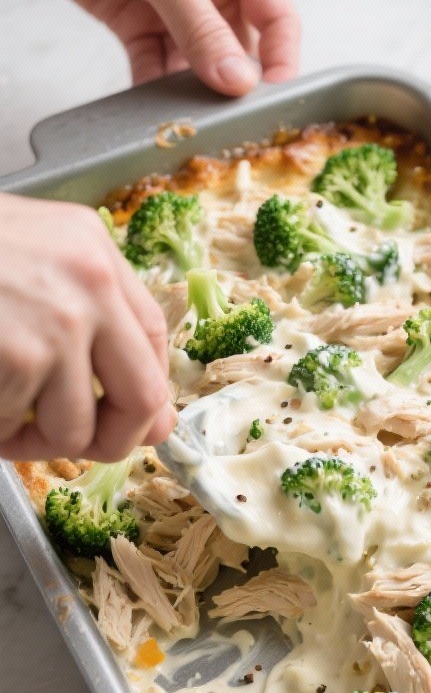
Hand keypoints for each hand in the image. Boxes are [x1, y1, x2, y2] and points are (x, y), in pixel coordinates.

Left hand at [0, 0, 299, 94]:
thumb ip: (201, 28)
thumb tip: (238, 81)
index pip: (279, 19)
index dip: (282, 61)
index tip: (273, 99)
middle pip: (240, 51)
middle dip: (232, 86)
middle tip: (228, 121)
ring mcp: (176, 9)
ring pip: (197, 67)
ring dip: (191, 94)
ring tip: (186, 120)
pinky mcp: (140, 26)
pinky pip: (156, 69)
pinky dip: (154, 91)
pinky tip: (151, 111)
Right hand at [0, 194, 174, 461]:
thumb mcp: (24, 249)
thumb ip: (79, 309)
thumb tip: (140, 404)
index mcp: (92, 251)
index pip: (154, 339)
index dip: (144, 395)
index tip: (134, 424)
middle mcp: (88, 284)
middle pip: (140, 397)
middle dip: (109, 438)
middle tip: (69, 443)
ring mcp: (56, 322)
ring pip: (71, 428)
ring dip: (28, 437)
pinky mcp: (17, 356)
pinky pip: (11, 427)